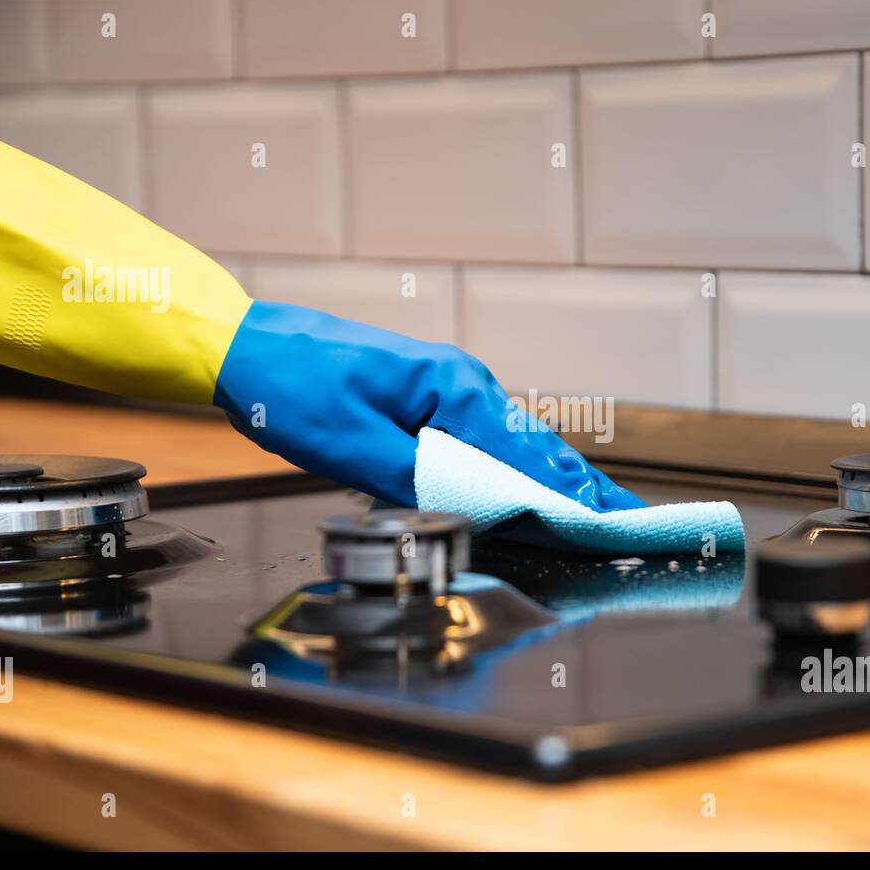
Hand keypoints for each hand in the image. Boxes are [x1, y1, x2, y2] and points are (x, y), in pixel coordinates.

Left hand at [214, 300, 644, 510]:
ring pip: (515, 439)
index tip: (604, 525)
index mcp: (452, 388)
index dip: (566, 496)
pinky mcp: (428, 396)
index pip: (525, 454)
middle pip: (534, 444)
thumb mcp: (348, 445)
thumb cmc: (291, 387)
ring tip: (593, 509)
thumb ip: (414, 479)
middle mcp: (463, 382)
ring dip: (552, 476)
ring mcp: (448, 386)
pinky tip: (530, 484)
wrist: (247, 345)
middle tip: (622, 521)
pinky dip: (517, 464)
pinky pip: (487, 435)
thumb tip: (470, 510)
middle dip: (578, 486)